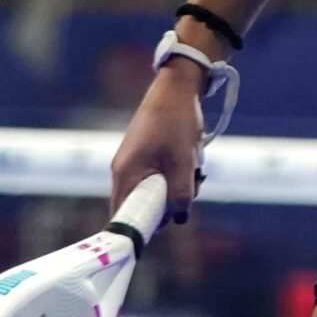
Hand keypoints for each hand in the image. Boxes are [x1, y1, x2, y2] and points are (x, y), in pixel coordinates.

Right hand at [110, 62, 205, 222]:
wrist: (176, 88)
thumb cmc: (176, 123)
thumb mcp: (184, 163)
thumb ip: (181, 194)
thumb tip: (178, 219)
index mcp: (125, 174)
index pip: (123, 214)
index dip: (140, 227)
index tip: (161, 228)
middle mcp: (123, 170)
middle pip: (141, 204)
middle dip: (167, 204)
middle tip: (189, 190)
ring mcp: (132, 161)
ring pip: (153, 189)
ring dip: (175, 187)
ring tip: (194, 168)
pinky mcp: (143, 154)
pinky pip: (157, 175)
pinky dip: (174, 174)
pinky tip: (191, 160)